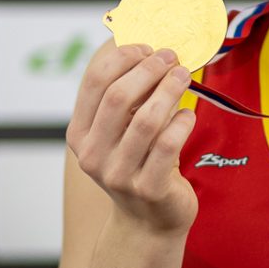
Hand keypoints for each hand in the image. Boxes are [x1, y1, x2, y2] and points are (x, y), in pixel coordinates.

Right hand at [66, 42, 198, 235]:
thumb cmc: (138, 162)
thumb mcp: (120, 131)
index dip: (123, 57)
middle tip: (171, 57)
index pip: (95, 82)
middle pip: (118, 97)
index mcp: (79, 134)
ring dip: (169, 90)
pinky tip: (188, 114)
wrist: (149, 220)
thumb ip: (126, 95)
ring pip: (145, 120)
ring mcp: (118, 175)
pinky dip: (181, 122)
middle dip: (149, 69)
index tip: (147, 47)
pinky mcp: (148, 189)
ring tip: (184, 75)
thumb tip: (147, 47)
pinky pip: (168, 145)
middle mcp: (92, 155)